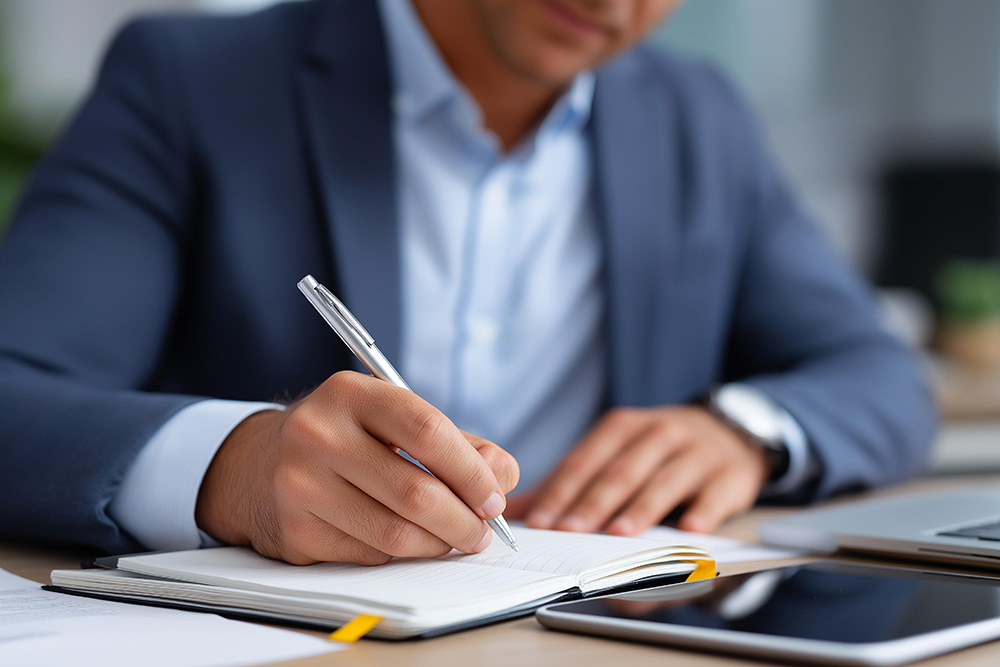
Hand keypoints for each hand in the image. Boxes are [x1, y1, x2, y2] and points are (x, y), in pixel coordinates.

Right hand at [195, 371, 518, 564]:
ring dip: (439, 544)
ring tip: (454, 539)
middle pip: (416, 492)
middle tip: (483, 532)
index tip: (495, 498)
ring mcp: (301, 484)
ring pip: (396, 533)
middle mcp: (318, 433)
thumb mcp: (395, 421)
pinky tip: (409, 542)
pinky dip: (402, 554)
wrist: (261, 464)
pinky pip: (371, 554)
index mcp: (351, 393)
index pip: (428, 431)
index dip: (471, 471)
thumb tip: (501, 477)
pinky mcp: (296, 531)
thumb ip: (459, 444)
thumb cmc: (346, 439)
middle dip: (464, 521)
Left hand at [515, 406, 768, 535]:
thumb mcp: (615, 452)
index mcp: (622, 428)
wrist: (731, 430)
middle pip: (620, 472)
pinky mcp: (730, 474)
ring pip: (663, 482)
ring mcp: (696, 452)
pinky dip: (702, 512)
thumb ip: (570, 482)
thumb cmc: (659, 450)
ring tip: (619, 535)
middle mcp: (658, 433)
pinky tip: (688, 531)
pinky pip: (714, 495)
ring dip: (640, 510)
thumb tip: (517, 513)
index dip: (561, 491)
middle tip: (570, 533)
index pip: (585, 461)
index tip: (541, 522)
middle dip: (593, 504)